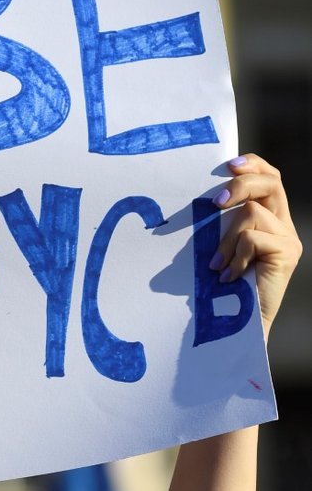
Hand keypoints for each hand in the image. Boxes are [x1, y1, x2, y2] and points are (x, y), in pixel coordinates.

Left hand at [209, 154, 301, 334]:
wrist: (239, 326)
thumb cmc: (224, 290)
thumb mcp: (222, 248)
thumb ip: (222, 225)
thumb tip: (202, 199)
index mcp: (271, 219)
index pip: (270, 178)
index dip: (253, 165)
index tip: (228, 165)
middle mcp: (284, 226)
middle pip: (270, 183)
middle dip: (240, 186)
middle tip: (216, 203)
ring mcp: (288, 239)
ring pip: (253, 213)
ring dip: (227, 239)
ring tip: (217, 265)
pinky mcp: (287, 253)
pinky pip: (252, 238)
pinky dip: (234, 256)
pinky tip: (228, 277)